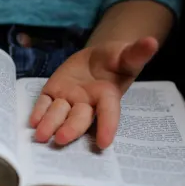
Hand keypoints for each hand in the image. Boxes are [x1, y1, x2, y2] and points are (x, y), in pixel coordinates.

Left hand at [29, 37, 158, 148]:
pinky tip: (33, 121)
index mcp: (108, 96)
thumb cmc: (116, 60)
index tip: (105, 144)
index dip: (107, 126)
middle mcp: (87, 103)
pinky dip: (38, 111)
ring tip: (41, 136)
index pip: (108, 112)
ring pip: (59, 113)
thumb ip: (136, 52)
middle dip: (71, 128)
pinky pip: (45, 103)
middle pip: (79, 118)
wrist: (98, 59)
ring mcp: (69, 100)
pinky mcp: (54, 93)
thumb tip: (151, 41)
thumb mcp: (127, 55)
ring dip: (50, 124)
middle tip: (61, 139)